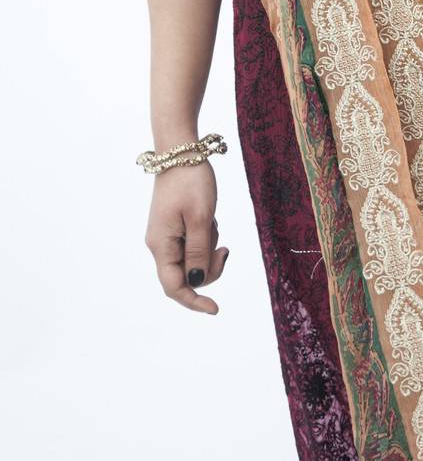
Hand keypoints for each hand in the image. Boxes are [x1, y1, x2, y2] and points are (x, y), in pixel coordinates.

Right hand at [144, 161, 229, 313]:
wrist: (180, 150)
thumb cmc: (191, 181)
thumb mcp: (201, 218)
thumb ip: (199, 252)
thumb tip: (197, 281)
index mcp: (161, 245)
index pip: (174, 287)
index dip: (194, 301)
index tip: (216, 309)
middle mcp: (159, 244)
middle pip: (187, 275)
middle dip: (209, 266)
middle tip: (225, 248)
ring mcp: (166, 235)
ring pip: (193, 258)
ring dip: (208, 246)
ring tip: (211, 219)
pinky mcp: (174, 226)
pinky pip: (194, 242)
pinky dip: (206, 235)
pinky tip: (208, 215)